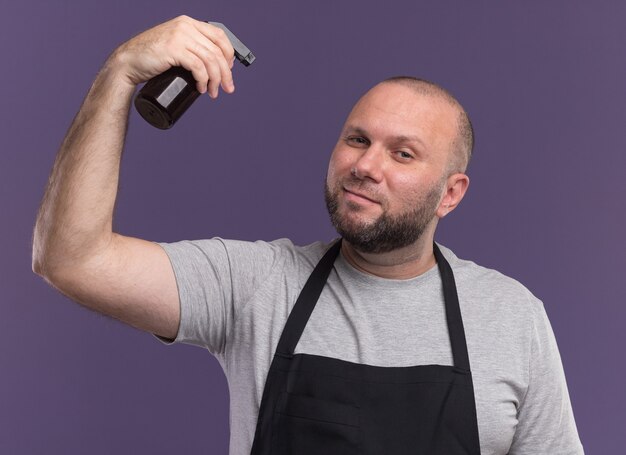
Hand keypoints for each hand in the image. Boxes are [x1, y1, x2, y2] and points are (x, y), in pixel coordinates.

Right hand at [109, 15, 235, 97]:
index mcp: (188, 23)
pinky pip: (198, 66)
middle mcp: (186, 26)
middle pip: (217, 50)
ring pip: (210, 59)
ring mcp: (179, 36)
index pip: (219, 36)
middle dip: (226, 72)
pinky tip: (202, 88)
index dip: (229, 54)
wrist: (128, 62)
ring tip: (214, 92)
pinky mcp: (174, 49)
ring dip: (216, 80)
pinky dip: (203, 80)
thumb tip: (214, 65)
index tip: (229, 70)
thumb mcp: (175, 46)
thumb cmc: (151, 58)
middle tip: (227, 88)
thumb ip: (191, 47)